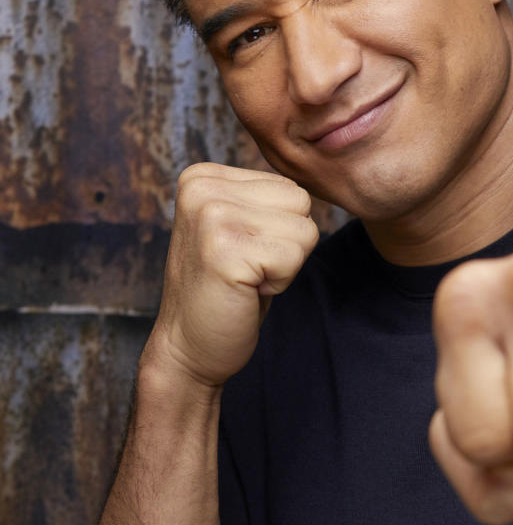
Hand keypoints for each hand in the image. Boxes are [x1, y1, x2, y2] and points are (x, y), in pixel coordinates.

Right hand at [144, 163, 319, 388]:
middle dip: (287, 243)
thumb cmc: (225, 291)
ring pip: (304, 229)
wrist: (188, 348)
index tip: (242, 252)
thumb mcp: (242, 229)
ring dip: (285, 264)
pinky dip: (281, 281)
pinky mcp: (225, 249)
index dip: (280, 230)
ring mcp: (211, 215)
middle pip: (300, 202)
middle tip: (247, 267)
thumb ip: (264, 200)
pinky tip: (245, 289)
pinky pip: (295, 256)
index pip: (289, 188)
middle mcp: (202, 187)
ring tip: (245, 277)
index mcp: (202, 176)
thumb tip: (311, 178)